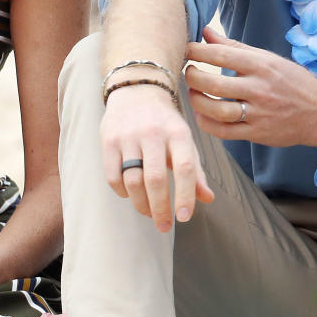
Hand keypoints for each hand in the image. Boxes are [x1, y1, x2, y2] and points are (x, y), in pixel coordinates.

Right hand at [101, 81, 213, 232]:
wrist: (137, 89)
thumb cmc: (166, 123)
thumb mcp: (185, 140)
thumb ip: (196, 171)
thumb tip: (208, 199)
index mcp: (178, 133)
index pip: (185, 168)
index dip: (185, 196)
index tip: (184, 218)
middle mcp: (153, 133)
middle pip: (155, 179)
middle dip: (160, 208)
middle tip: (164, 226)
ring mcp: (128, 136)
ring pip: (132, 180)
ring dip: (141, 204)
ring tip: (149, 213)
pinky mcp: (108, 139)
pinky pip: (112, 175)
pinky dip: (122, 192)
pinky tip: (130, 196)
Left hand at [185, 27, 316, 147]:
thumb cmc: (292, 82)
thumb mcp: (267, 58)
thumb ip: (233, 47)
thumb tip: (206, 33)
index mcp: (261, 65)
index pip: (220, 55)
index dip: (196, 52)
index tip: (186, 50)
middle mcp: (259, 89)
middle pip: (213, 84)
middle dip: (192, 77)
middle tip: (188, 72)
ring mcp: (258, 113)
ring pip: (216, 110)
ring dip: (196, 101)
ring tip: (193, 93)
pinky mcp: (257, 134)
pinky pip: (223, 132)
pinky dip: (206, 123)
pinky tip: (202, 113)